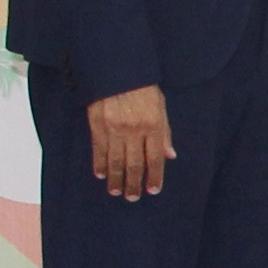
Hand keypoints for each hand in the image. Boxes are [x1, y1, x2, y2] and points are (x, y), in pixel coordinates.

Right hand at [87, 86, 173, 200]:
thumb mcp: (160, 106)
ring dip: (116, 179)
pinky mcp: (97, 125)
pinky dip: (100, 164)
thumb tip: (170, 156)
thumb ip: (165, 132)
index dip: (155, 176)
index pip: (155, 158)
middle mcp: (134, 130)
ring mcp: (114, 129)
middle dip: (134, 184)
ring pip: (115, 161)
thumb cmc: (143, 87)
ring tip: (116, 191)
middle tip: (133, 197)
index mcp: (153, 125)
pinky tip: (101, 175)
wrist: (118, 69)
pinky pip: (99, 150)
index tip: (153, 190)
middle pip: (134, 164)